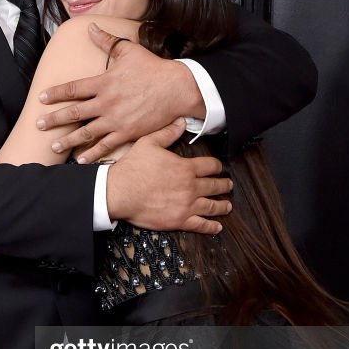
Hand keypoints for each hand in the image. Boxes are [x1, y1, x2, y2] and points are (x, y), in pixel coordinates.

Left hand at [36, 22, 204, 162]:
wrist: (176, 88)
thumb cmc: (152, 68)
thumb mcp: (128, 50)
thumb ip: (106, 41)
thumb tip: (90, 27)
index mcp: (103, 82)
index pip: (73, 89)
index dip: (56, 94)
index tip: (42, 99)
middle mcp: (106, 102)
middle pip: (74, 113)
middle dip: (54, 120)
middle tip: (39, 125)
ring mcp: (116, 120)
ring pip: (86, 133)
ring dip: (68, 140)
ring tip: (54, 146)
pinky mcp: (127, 132)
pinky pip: (106, 146)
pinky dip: (93, 154)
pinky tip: (82, 160)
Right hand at [106, 119, 231, 233]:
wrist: (119, 192)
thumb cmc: (132, 169)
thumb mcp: (149, 143)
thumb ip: (168, 133)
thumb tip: (180, 122)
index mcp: (185, 168)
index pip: (210, 166)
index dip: (217, 166)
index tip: (219, 168)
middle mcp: (191, 187)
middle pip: (215, 186)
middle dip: (224, 185)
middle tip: (228, 185)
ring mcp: (187, 205)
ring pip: (212, 206)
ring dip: (222, 206)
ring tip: (227, 206)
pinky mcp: (179, 220)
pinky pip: (201, 225)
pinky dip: (211, 226)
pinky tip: (217, 226)